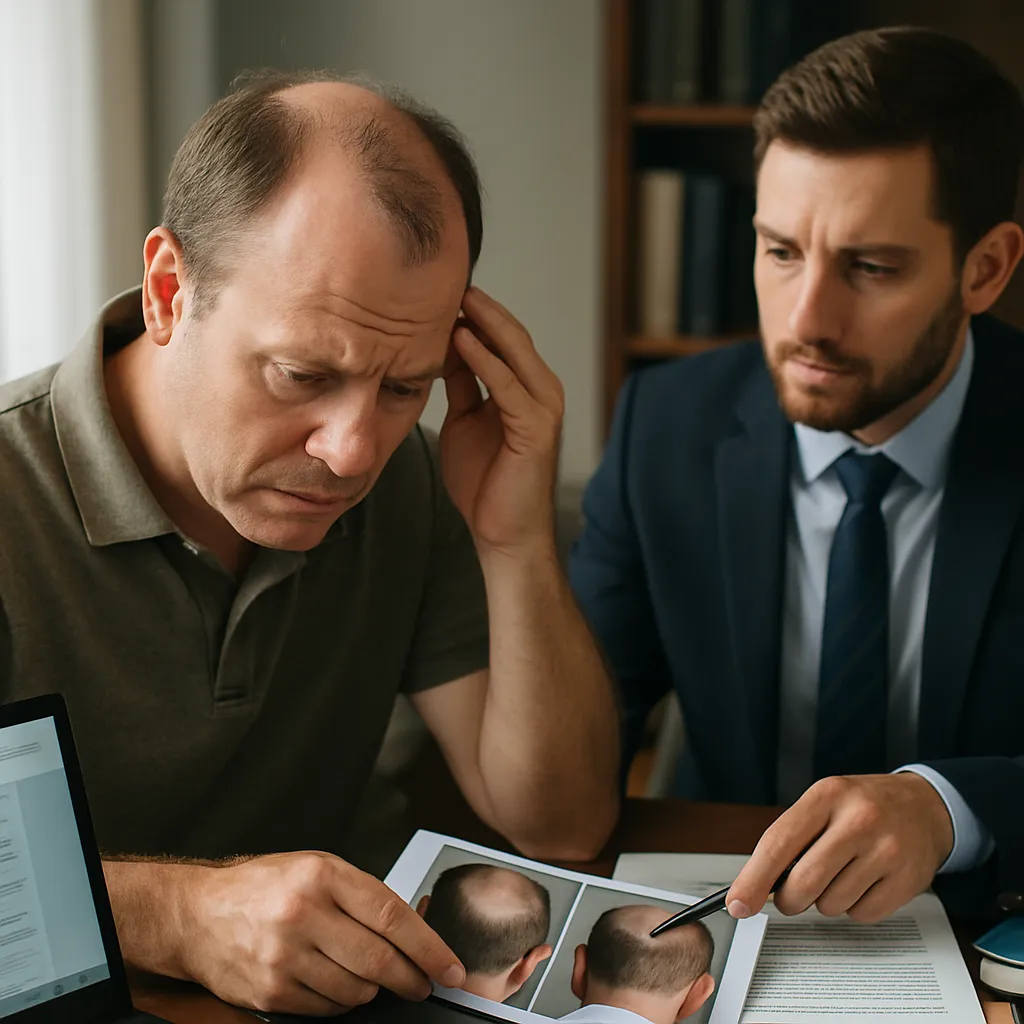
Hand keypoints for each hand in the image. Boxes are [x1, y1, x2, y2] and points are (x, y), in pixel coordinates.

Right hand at [182, 851, 464, 1014]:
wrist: (197, 915)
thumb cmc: (265, 888)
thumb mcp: (316, 870)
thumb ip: (362, 897)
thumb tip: (414, 934)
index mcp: (322, 876)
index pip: (392, 917)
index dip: (429, 947)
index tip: (450, 967)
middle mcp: (304, 914)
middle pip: (379, 960)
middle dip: (411, 978)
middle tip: (424, 984)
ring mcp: (285, 956)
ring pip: (356, 990)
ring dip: (373, 990)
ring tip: (369, 977)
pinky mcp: (270, 992)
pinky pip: (327, 1009)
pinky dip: (342, 1002)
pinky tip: (336, 984)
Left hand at [440, 286, 563, 556]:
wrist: (503, 533)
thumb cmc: (484, 483)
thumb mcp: (465, 422)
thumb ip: (462, 386)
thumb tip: (442, 348)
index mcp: (524, 389)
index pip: (500, 338)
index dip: (472, 314)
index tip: (436, 291)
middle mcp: (540, 391)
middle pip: (510, 335)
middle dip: (479, 307)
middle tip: (445, 280)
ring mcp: (543, 407)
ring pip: (513, 351)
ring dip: (483, 323)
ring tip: (454, 297)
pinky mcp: (536, 427)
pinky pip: (507, 384)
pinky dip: (485, 359)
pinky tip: (460, 339)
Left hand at [726, 773, 953, 922]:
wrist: (924, 806)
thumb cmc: (862, 807)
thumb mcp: (824, 802)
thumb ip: (791, 838)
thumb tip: (754, 885)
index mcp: (826, 795)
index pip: (778, 843)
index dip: (753, 879)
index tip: (737, 904)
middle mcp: (858, 820)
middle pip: (804, 883)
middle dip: (789, 899)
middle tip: (792, 895)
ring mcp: (887, 850)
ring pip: (832, 905)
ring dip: (826, 900)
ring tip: (840, 874)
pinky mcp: (908, 880)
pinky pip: (862, 915)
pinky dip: (855, 907)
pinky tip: (865, 882)